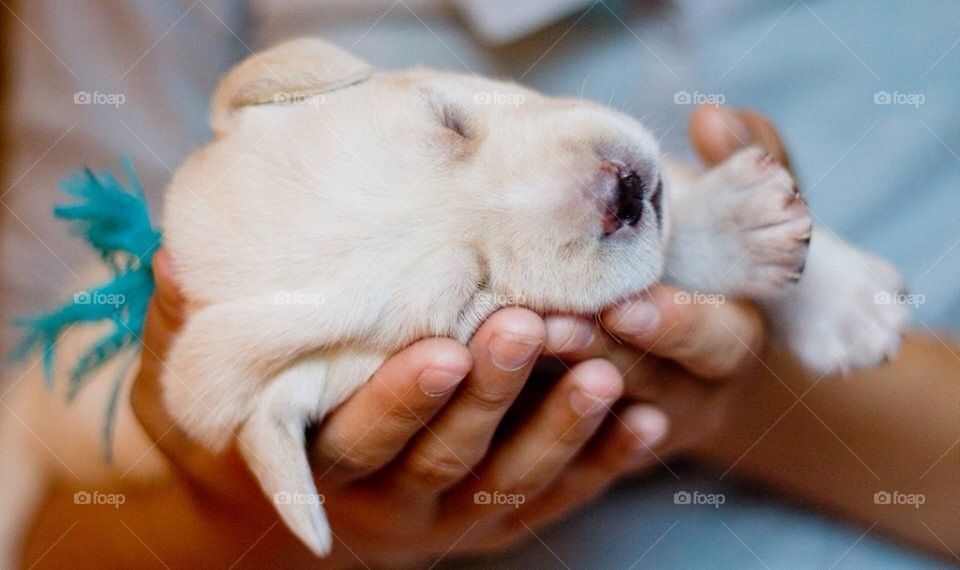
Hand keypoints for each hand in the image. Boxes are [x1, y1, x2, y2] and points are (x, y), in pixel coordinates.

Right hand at [126, 104, 782, 566]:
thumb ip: (193, 319)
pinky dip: (600, 464)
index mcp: (319, 467)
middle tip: (534, 327)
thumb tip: (179, 259)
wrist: (260, 483)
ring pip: (508, 481)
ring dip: (560, 429)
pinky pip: (552, 500)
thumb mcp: (199, 371)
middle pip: (445, 456)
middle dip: (491, 395)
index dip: (400, 398)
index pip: (360, 438)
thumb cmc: (236, 410)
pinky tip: (646, 418)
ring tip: (607, 371)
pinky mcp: (488, 520)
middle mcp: (385, 505)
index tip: (441, 345)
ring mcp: (444, 519)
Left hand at [524, 104, 792, 482]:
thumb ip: (746, 163)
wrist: (688, 337)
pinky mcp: (583, 436)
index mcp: (730, 338)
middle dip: (596, 354)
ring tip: (502, 346)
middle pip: (646, 384)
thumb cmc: (710, 257)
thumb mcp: (743, 210)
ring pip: (595, 420)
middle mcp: (685, 392)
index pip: (716, 341)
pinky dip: (524, 423)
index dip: (676, 326)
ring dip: (550, 390)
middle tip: (543, 325)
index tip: (627, 303)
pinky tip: (483, 394)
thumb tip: (712, 115)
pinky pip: (555, 443)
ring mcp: (632, 420)